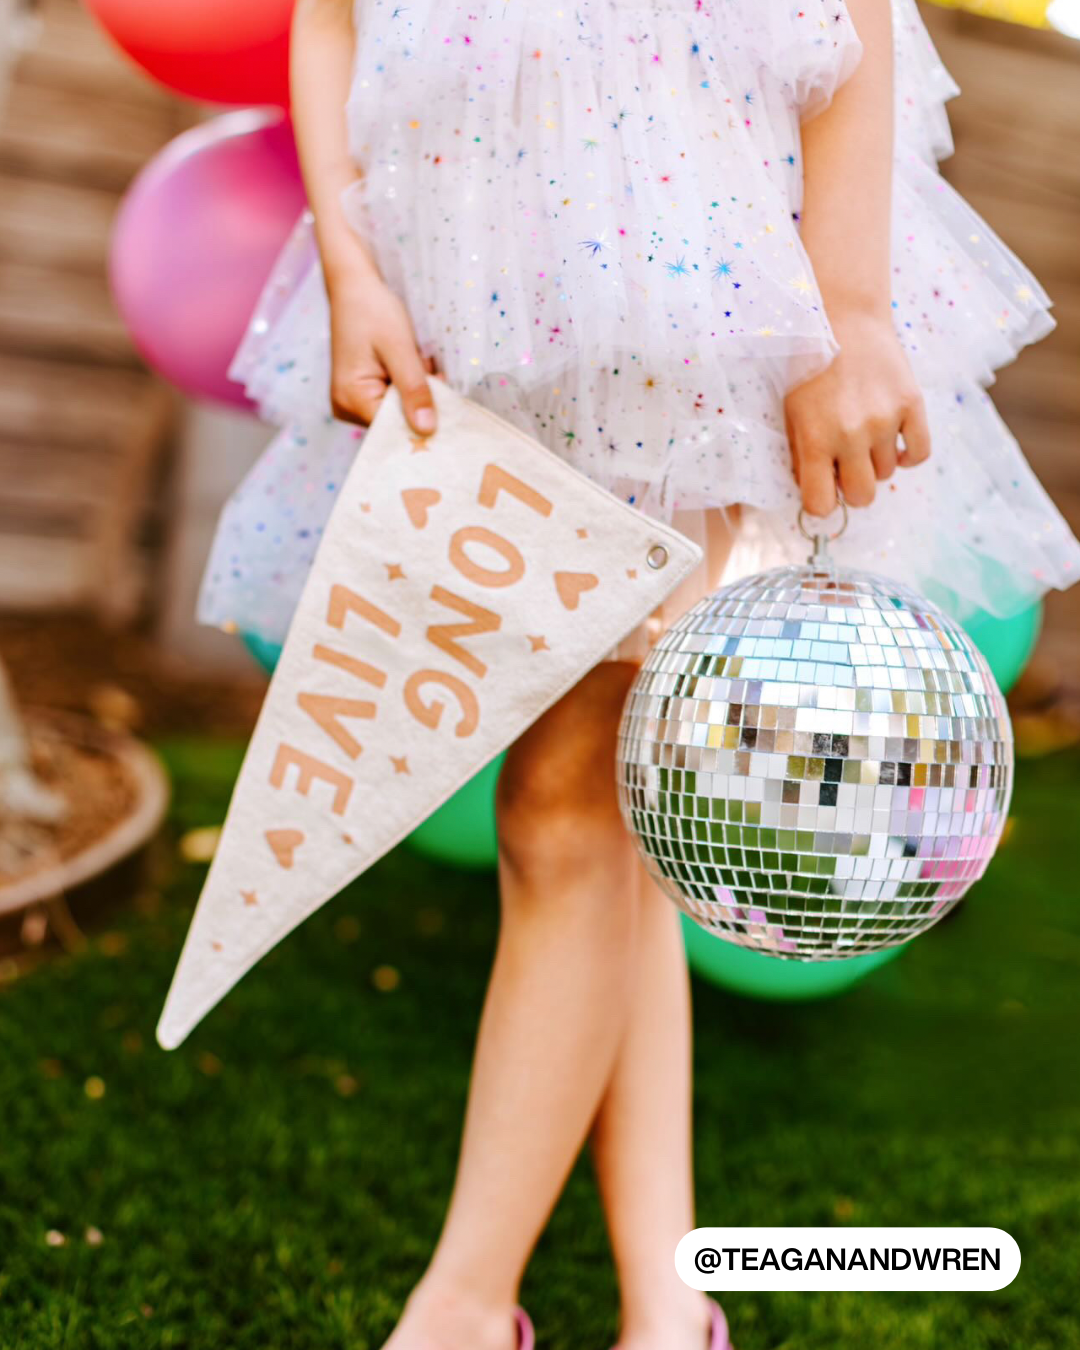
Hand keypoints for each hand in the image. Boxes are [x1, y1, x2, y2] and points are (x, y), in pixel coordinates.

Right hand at [327, 268, 435, 435]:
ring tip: (415, 359)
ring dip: (416, 390)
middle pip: (397, 422)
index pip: (395, 429)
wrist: (355, 286)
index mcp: (350, 400)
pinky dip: (408, 384)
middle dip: (421, 399)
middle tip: (427, 366)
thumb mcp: (399, 347)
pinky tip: (409, 363)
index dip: (424, 419)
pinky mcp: (362, 393)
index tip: (447, 402)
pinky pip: (394, 399)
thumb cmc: (373, 310)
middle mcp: (347, 408)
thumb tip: (427, 430)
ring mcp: (352, 402)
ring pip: (400, 410)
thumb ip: (414, 389)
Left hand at [784, 310, 930, 516]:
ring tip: (865, 435)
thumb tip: (814, 492)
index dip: (822, 502)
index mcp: (815, 439)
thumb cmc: (810, 368)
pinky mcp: (912, 404)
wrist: (844, 318)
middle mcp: (851, 434)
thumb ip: (801, 456)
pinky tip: (894, 442)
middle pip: (862, 496)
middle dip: (852, 487)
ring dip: (876, 462)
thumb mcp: (791, 413)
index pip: (821, 504)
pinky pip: (919, 453)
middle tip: (845, 465)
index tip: (822, 490)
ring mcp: (885, 420)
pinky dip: (908, 454)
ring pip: (888, 473)